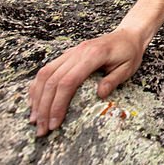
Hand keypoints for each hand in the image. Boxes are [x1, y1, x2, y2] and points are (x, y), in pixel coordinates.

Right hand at [28, 28, 144, 137]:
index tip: (55, 123)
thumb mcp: (128, 68)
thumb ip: (113, 80)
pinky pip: (47, 69)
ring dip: (37, 98)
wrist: (127, 35)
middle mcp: (77, 52)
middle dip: (44, 107)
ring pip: (45, 74)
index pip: (68, 81)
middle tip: (42, 129)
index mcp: (93, 55)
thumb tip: (99, 95)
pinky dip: (38, 86)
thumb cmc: (129, 53)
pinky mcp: (67, 55)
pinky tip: (35, 101)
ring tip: (35, 120)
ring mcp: (70, 52)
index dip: (58, 104)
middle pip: (52, 80)